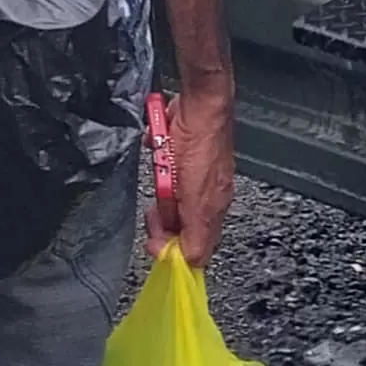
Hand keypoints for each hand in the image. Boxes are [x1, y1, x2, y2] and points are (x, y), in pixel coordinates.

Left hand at [151, 79, 234, 267]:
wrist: (201, 101)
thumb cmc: (201, 142)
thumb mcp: (196, 201)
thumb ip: (195, 236)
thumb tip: (188, 264)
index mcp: (213, 210)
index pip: (196, 249)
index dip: (173, 251)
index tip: (155, 244)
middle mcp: (208, 196)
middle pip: (181, 226)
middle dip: (162, 222)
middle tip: (152, 214)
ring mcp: (196, 175)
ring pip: (172, 200)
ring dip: (160, 195)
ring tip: (158, 183)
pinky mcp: (184, 155)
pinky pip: (167, 169)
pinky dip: (160, 165)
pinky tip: (158, 154)